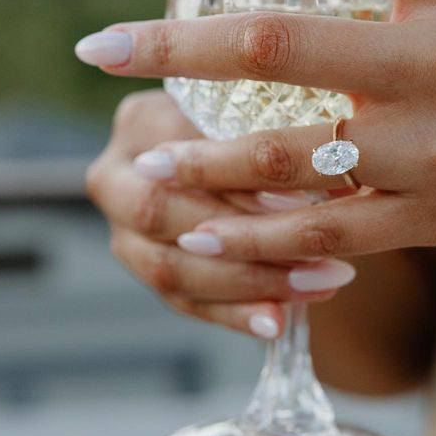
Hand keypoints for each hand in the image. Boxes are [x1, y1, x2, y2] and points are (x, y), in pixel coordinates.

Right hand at [85, 89, 350, 339]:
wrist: (241, 152)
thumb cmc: (259, 121)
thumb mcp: (260, 114)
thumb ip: (270, 146)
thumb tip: (319, 188)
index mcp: (140, 121)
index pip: (181, 160)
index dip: (237, 188)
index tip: (302, 206)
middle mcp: (116, 176)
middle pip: (159, 216)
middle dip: (238, 244)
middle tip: (310, 256)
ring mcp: (124, 229)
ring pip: (169, 269)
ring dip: (245, 285)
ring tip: (312, 288)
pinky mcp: (147, 269)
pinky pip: (185, 301)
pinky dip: (234, 314)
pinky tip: (277, 321)